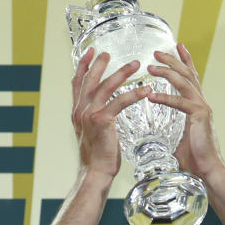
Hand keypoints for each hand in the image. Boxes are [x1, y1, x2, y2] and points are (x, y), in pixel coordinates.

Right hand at [71, 49, 150, 178]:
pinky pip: (119, 102)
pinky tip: (146, 89)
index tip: (90, 52)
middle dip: (99, 64)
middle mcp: (80, 110)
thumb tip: (104, 111)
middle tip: (107, 52)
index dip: (83, 66)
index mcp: (77, 112)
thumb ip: (95, 117)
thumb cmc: (98, 156)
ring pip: (105, 87)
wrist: (95, 172)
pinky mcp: (101, 121)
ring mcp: (89, 115)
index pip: (77, 84)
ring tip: (135, 64)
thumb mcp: (92, 132)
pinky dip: (134, 94)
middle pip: (89, 80)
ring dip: (121, 73)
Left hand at [146, 44, 224, 179]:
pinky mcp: (200, 117)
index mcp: (196, 106)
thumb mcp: (178, 139)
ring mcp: (202, 108)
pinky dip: (166, 98)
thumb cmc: (193, 158)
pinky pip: (180, 103)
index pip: (190, 78)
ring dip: (167, 72)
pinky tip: (152, 95)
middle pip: (187, 74)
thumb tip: (156, 134)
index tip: (177, 47)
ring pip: (185, 83)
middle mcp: (201, 103)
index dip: (184, 61)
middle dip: (172, 60)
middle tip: (156, 51)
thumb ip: (170, 130)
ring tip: (151, 66)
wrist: (206, 171)